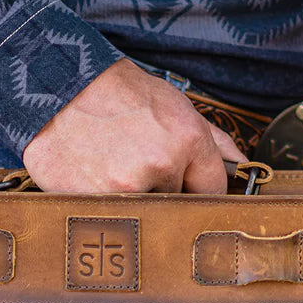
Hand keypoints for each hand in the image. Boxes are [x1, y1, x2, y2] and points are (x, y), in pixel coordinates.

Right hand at [22, 58, 245, 193]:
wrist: (58, 86)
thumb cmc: (118, 94)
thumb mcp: (173, 104)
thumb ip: (213, 140)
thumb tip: (244, 168)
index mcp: (188, 140)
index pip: (212, 191)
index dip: (197, 188)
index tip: (183, 184)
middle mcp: (161, 166)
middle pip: (175, 204)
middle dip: (161, 191)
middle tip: (135, 164)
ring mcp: (125, 187)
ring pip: (142, 212)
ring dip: (131, 198)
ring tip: (110, 166)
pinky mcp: (93, 202)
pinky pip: (109, 216)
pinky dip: (101, 203)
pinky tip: (92, 175)